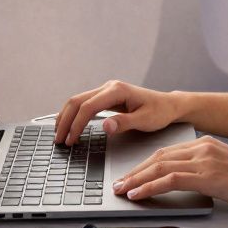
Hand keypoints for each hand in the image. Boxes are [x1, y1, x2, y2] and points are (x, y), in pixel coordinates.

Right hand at [53, 80, 181, 145]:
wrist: (168, 105)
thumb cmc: (159, 112)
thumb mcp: (145, 120)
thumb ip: (124, 123)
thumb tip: (105, 126)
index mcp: (117, 90)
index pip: (88, 107)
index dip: (76, 124)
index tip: (71, 141)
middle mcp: (109, 87)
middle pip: (77, 101)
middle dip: (65, 121)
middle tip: (59, 140)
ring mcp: (106, 90)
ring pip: (78, 100)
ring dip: (66, 117)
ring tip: (59, 134)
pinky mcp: (106, 97)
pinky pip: (84, 103)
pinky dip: (73, 114)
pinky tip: (68, 125)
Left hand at [113, 135, 227, 212]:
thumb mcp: (227, 168)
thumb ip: (206, 169)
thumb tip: (186, 180)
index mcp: (206, 143)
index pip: (167, 151)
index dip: (145, 164)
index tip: (132, 174)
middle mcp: (203, 147)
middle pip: (159, 156)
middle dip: (135, 171)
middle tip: (119, 183)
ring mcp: (205, 160)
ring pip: (160, 166)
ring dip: (136, 179)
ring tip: (122, 190)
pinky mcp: (208, 176)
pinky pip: (170, 179)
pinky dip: (150, 186)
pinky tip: (139, 194)